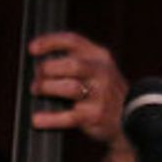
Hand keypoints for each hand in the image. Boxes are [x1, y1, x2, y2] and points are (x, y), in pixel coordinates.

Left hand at [28, 31, 130, 148]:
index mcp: (99, 56)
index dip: (50, 42)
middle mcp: (101, 72)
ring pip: (70, 88)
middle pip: (73, 64)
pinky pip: (68, 117)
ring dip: (48, 88)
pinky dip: (49, 118)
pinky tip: (37, 119)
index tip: (31, 48)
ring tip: (36, 91)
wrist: (130, 115)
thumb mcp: (94, 68)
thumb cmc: (101, 90)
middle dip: (48, 69)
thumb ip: (71, 62)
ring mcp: (100, 94)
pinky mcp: (95, 115)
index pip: (73, 41)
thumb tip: (36, 67)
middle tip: (37, 77)